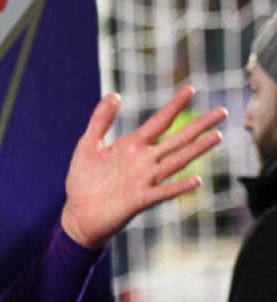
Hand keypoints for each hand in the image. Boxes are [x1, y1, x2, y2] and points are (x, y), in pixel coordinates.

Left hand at [60, 86, 227, 248]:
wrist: (78, 213)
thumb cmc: (84, 179)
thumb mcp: (88, 144)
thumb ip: (100, 120)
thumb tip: (115, 94)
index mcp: (132, 145)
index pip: (159, 122)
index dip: (174, 106)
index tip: (190, 89)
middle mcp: (145, 160)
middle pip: (177, 140)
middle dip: (199, 126)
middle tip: (222, 111)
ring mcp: (145, 180)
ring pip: (176, 162)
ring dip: (196, 150)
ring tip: (217, 136)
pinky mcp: (140, 199)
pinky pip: (163, 192)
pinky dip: (178, 187)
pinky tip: (196, 180)